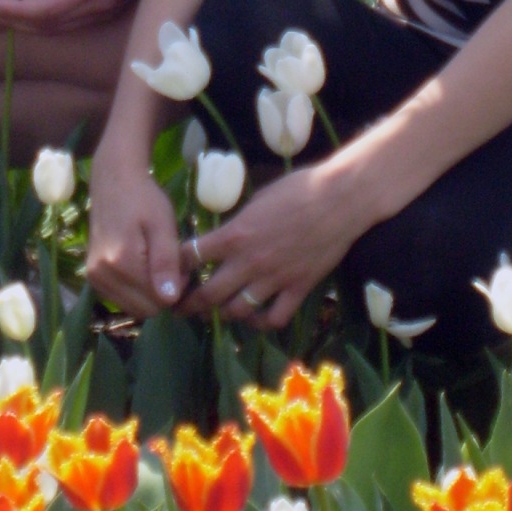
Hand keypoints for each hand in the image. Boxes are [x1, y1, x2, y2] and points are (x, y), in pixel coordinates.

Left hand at [0, 0, 161, 34]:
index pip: (46, 9)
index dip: (13, 11)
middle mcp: (99, 6)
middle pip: (47, 25)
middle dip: (11, 20)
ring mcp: (104, 11)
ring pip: (57, 28)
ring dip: (25, 24)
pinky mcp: (105, 10)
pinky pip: (67, 23)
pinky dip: (42, 21)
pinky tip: (25, 11)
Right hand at [86, 156, 186, 318]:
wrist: (114, 181)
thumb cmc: (144, 199)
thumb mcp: (162, 226)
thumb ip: (166, 263)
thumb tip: (170, 300)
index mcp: (119, 262)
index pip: (157, 301)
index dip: (176, 289)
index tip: (181, 265)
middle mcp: (101, 275)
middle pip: (145, 309)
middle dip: (163, 294)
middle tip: (171, 264)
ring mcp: (94, 278)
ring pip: (134, 308)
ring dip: (150, 294)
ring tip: (156, 263)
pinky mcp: (93, 278)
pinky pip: (122, 300)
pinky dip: (137, 292)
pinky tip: (143, 268)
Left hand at [178, 160, 369, 330]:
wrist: (339, 198)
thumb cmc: (299, 188)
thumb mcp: (258, 198)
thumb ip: (240, 223)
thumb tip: (229, 233)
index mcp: (235, 235)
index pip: (191, 257)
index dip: (176, 267)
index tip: (171, 273)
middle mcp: (249, 262)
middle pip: (208, 295)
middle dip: (189, 305)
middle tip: (181, 308)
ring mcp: (274, 279)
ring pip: (238, 311)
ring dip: (224, 314)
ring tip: (217, 313)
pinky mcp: (298, 289)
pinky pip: (274, 318)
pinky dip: (262, 322)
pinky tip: (257, 317)